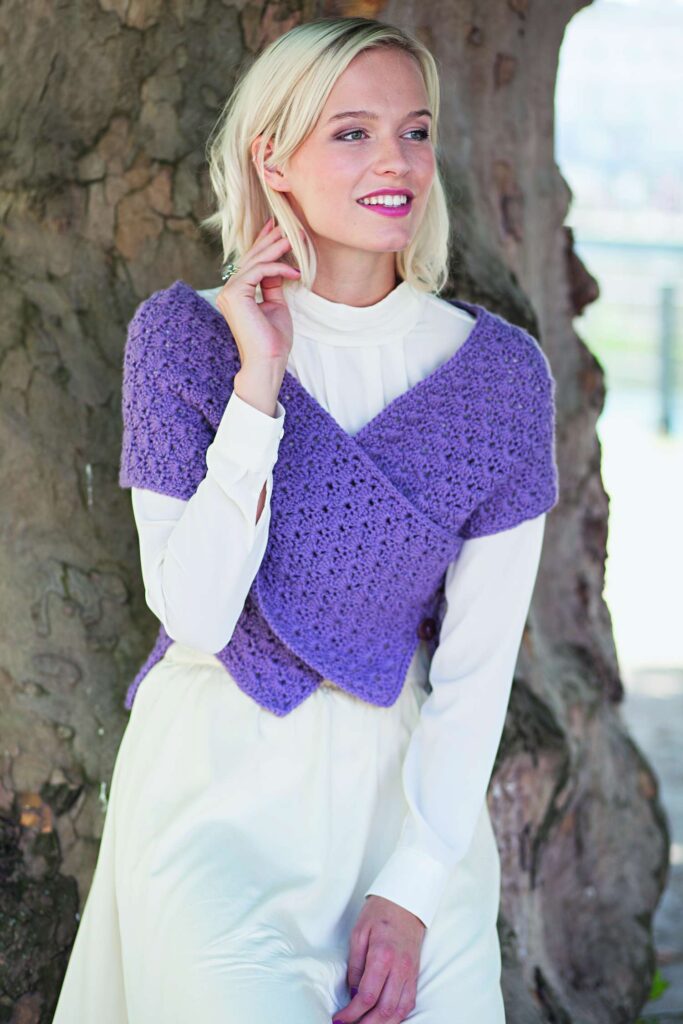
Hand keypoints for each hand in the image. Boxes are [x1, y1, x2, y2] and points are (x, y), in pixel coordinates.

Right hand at [215, 215, 300, 371]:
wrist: (268, 362)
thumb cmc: (273, 341)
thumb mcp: (276, 306)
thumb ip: (273, 285)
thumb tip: (278, 267)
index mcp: (236, 294)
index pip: (250, 264)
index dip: (262, 244)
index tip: (276, 229)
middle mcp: (228, 292)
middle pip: (250, 259)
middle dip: (269, 241)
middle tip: (287, 227)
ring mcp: (229, 293)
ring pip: (254, 262)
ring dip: (276, 250)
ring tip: (294, 241)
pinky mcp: (235, 295)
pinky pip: (258, 272)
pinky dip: (278, 268)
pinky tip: (295, 272)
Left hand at [332, 894, 425, 1023]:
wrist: (406, 901)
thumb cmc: (380, 913)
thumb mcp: (359, 933)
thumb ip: (355, 965)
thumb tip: (353, 994)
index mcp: (382, 955)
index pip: (368, 995)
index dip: (352, 1013)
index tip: (339, 1019)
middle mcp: (400, 968)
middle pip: (385, 1010)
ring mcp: (410, 973)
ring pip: (399, 1011)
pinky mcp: (415, 974)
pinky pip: (408, 1003)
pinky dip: (396, 1016)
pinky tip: (384, 1019)